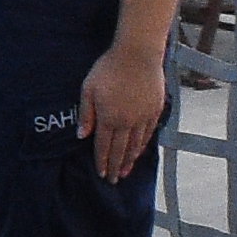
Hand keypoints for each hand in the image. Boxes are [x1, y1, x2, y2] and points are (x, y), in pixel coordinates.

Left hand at [82, 35, 165, 178]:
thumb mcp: (88, 88)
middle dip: (114, 167)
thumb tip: (81, 136)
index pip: (103, 146)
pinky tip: (138, 152)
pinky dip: (142, 146)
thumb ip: (86, 114)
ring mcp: (142, 118)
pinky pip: (148, 134)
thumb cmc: (108, 68)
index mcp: (108, 118)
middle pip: (119, 150)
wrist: (138, 55)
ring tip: (124, 173)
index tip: (101, 174)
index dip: (101, 162)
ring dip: (129, 161)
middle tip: (112, 181)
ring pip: (135, 145)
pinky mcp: (155, 111)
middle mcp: (126, 123)